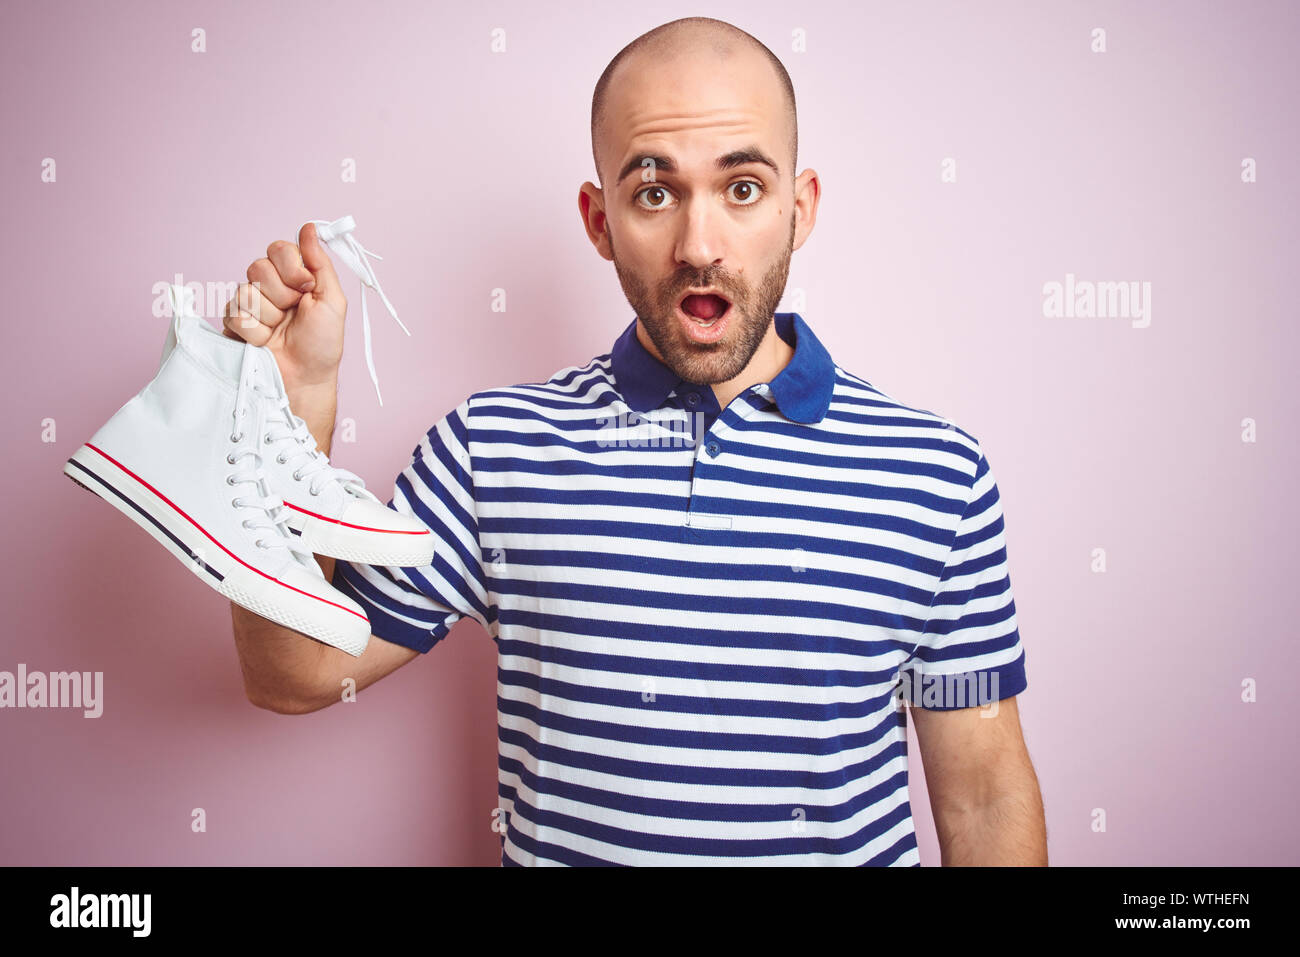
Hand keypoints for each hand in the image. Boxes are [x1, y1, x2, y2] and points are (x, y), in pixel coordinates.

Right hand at [221, 222, 346, 391]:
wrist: (306, 377)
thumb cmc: (323, 343)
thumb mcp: (332, 300)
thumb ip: (320, 263)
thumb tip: (310, 227)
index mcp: (292, 275)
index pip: (278, 249)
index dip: (291, 269)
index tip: (306, 289)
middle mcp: (267, 285)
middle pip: (258, 267)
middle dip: (282, 295)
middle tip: (293, 313)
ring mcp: (247, 304)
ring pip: (245, 292)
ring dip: (269, 317)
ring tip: (280, 332)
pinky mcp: (233, 324)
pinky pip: (235, 315)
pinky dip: (255, 333)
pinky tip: (265, 342)